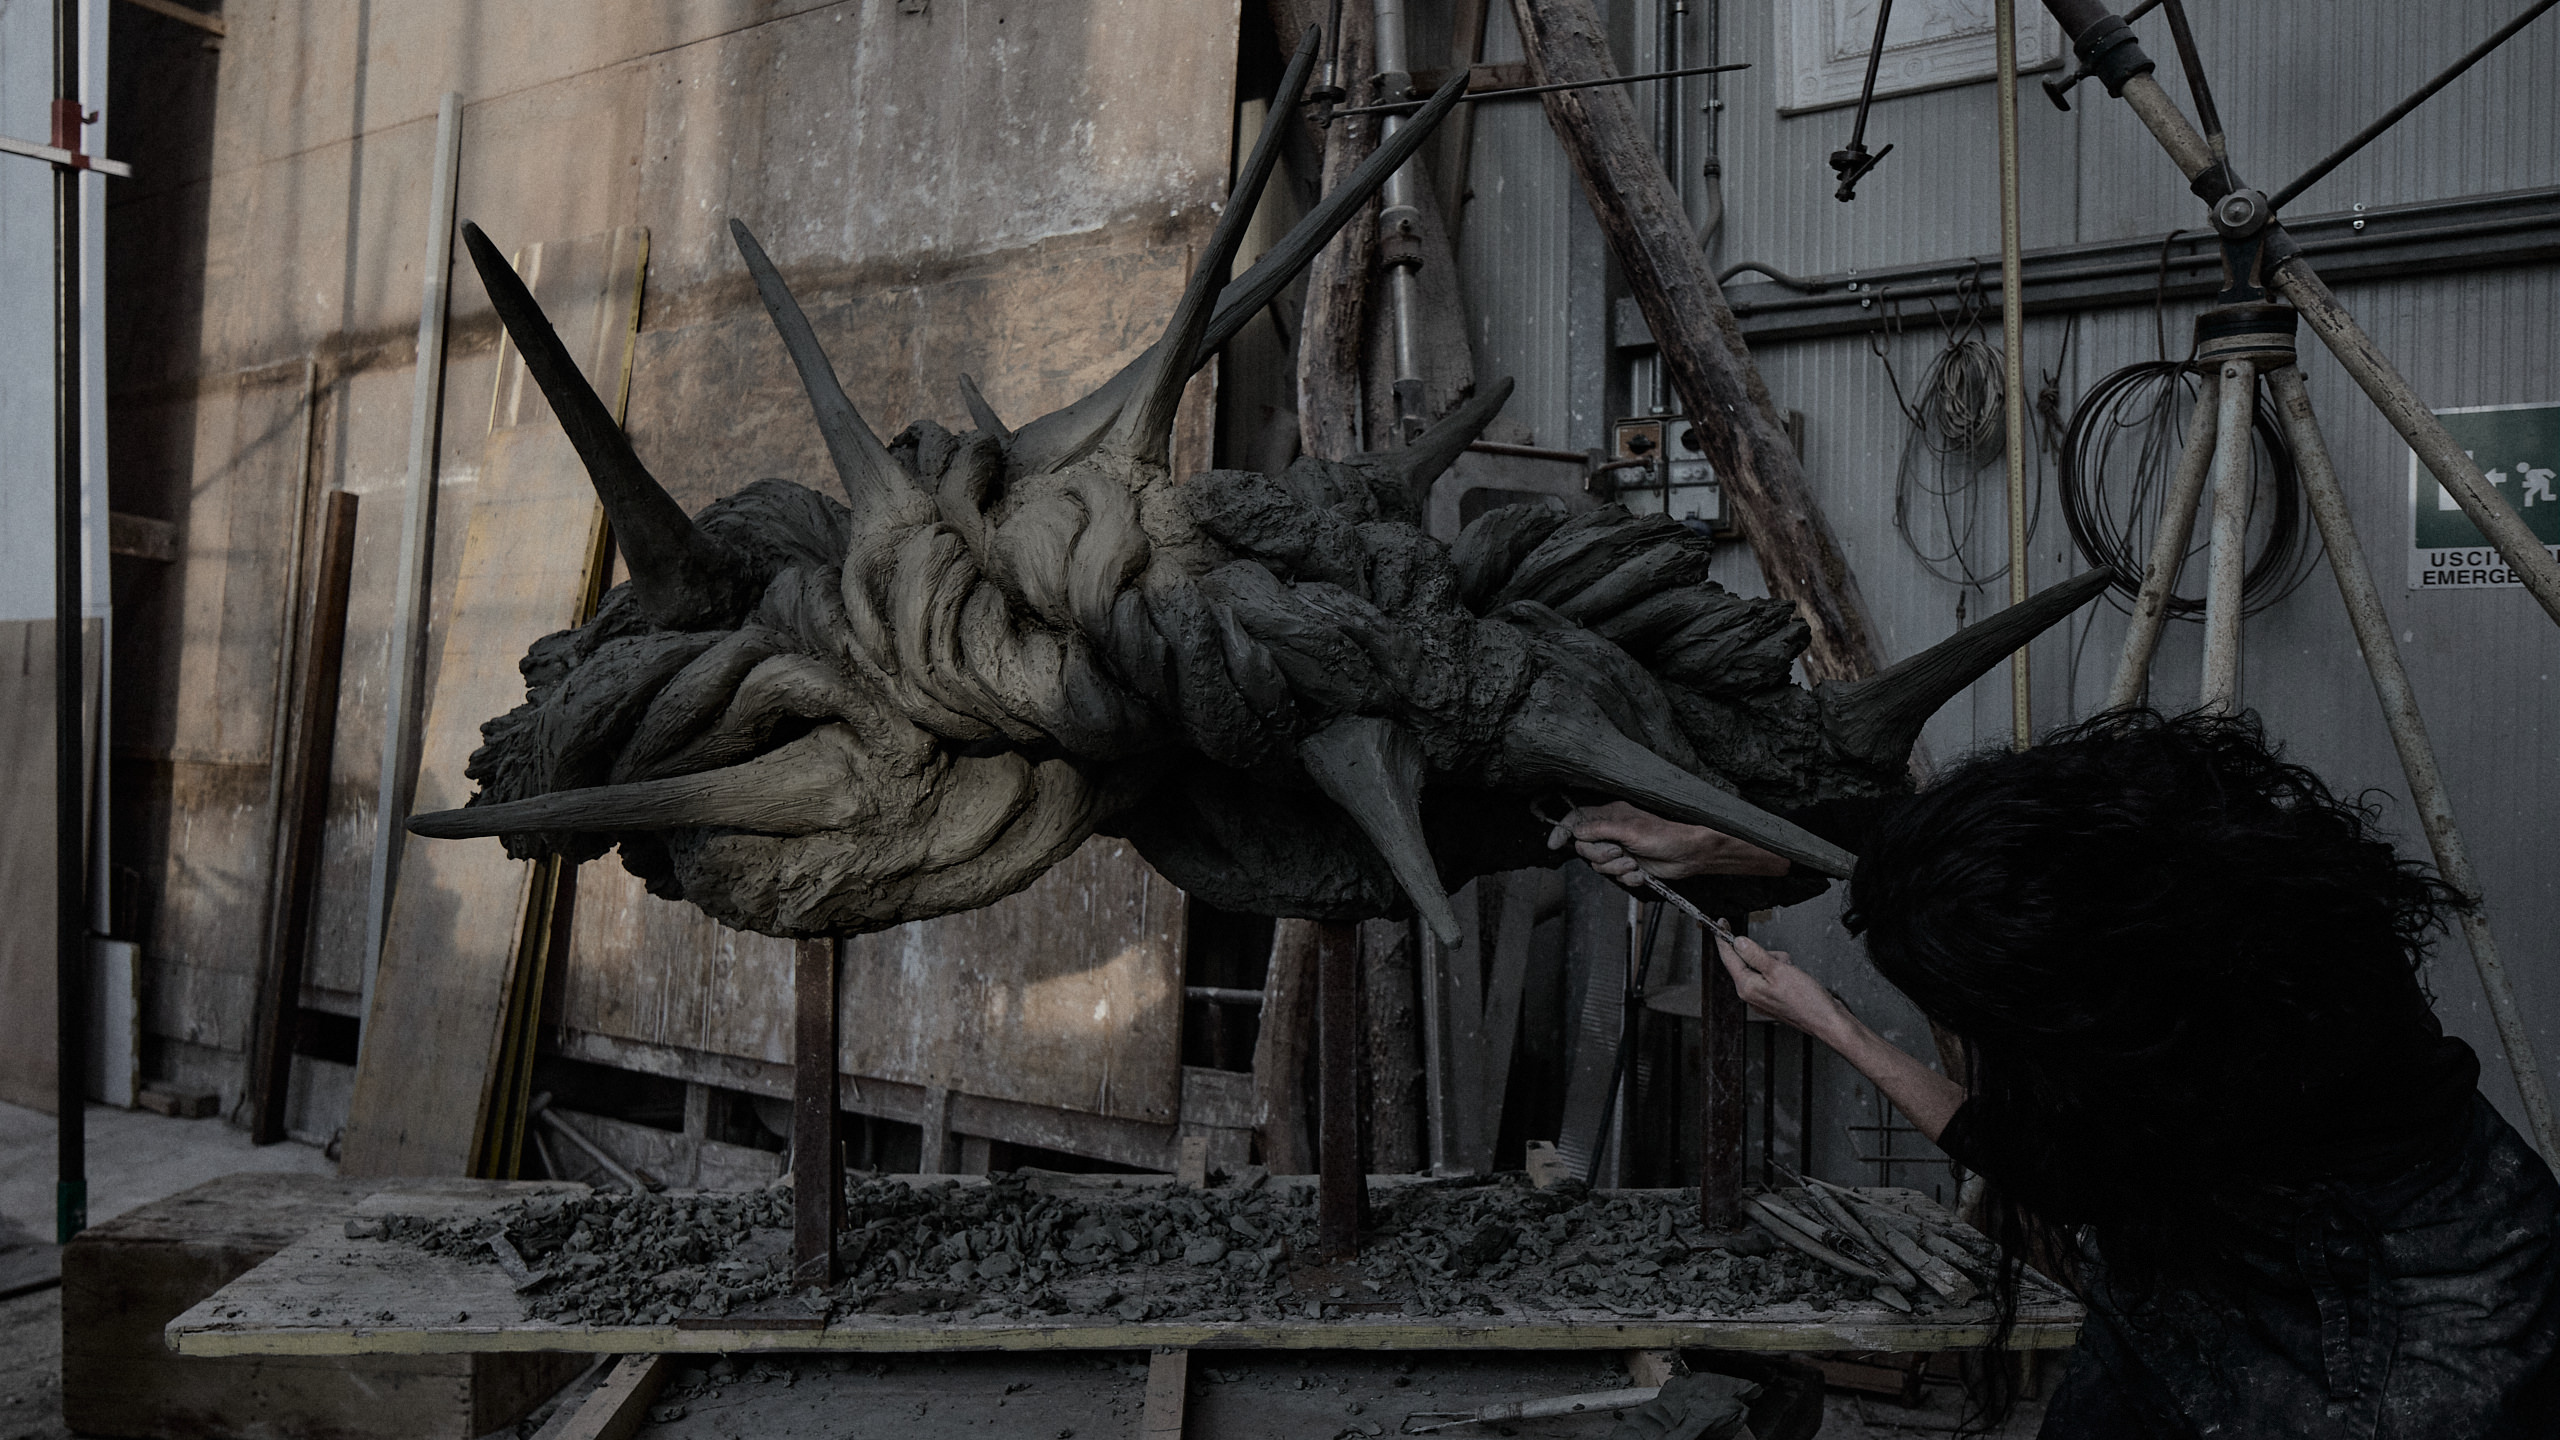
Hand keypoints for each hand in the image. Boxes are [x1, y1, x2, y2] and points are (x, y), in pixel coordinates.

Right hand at [1543, 800, 1790, 886]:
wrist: (1691, 854)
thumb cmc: (1667, 834)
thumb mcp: (1629, 829)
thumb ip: (1599, 829)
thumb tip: (1574, 831)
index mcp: (1609, 815)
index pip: (1576, 820)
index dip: (1562, 830)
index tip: (1553, 844)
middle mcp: (1612, 831)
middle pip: (1585, 848)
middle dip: (1600, 855)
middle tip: (1619, 852)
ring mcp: (1620, 849)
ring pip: (1599, 865)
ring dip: (1617, 868)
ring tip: (1634, 863)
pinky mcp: (1630, 865)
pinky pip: (1615, 877)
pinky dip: (1628, 878)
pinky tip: (1642, 872)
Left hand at [1713, 931, 1854, 1044]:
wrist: (1825, 1020)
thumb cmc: (1806, 1001)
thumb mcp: (1778, 971)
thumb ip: (1755, 955)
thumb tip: (1738, 943)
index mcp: (1747, 987)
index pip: (1728, 957)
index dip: (1724, 938)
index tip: (1722, 923)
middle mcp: (1751, 993)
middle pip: (1747, 960)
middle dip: (1764, 954)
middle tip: (1781, 961)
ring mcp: (1762, 996)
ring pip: (1762, 965)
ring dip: (1776, 962)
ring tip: (1791, 972)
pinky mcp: (1773, 996)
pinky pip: (1771, 974)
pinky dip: (1781, 971)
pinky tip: (1793, 978)